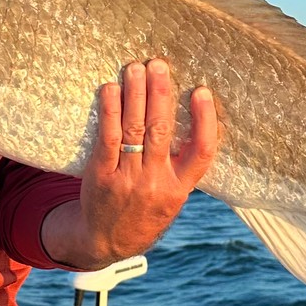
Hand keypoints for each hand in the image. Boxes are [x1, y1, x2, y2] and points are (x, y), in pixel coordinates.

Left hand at [41, 59, 218, 268]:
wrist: (104, 241)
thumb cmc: (143, 213)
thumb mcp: (172, 199)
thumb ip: (180, 167)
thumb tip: (189, 119)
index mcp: (180, 188)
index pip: (201, 152)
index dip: (204, 120)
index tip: (201, 91)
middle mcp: (155, 183)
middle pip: (162, 132)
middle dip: (160, 94)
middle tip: (158, 64)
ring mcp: (127, 179)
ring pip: (135, 130)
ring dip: (135, 94)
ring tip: (136, 67)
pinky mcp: (101, 175)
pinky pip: (108, 137)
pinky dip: (110, 111)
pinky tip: (111, 89)